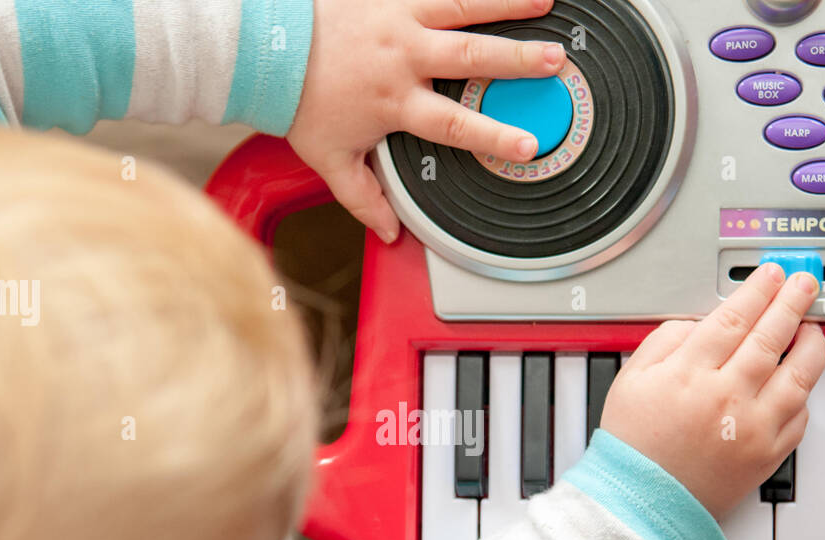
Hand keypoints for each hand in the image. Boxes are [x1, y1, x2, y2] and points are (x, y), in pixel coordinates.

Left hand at [287, 0, 566, 241]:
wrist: (269, 48)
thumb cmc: (299, 101)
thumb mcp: (329, 160)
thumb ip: (364, 199)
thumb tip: (390, 232)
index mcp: (396, 102)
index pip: (454, 125)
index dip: (494, 136)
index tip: (528, 144)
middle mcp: (404, 56)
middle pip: (472, 58)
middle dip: (518, 60)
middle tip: (556, 61)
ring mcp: (399, 17)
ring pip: (463, 6)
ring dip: (507, 3)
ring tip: (546, 0)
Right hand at [599, 264, 824, 521]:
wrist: (642, 505)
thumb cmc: (633, 446)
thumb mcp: (631, 380)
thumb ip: (665, 341)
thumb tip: (700, 324)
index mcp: (690, 374)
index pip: (734, 318)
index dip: (758, 290)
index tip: (771, 275)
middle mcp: (727, 397)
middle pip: (771, 336)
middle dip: (792, 302)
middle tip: (803, 283)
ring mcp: (753, 428)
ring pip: (799, 375)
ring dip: (811, 344)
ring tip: (811, 328)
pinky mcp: (768, 456)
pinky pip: (799, 417)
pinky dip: (803, 394)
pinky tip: (799, 379)